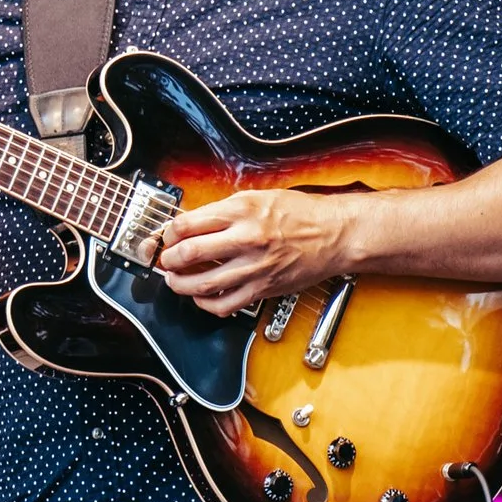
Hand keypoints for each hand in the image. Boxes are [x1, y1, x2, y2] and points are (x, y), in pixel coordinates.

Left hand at [151, 190, 352, 317]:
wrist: (334, 234)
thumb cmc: (301, 214)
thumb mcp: (258, 197)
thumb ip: (225, 210)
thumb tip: (193, 223)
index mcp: (242, 211)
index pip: (189, 224)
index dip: (169, 232)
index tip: (167, 236)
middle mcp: (247, 239)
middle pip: (190, 253)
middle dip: (169, 259)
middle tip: (166, 259)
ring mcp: (255, 267)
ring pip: (204, 283)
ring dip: (180, 283)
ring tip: (175, 280)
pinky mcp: (263, 289)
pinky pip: (226, 304)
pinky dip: (206, 303)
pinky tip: (201, 296)